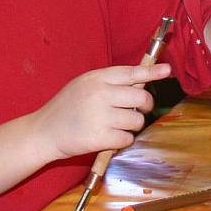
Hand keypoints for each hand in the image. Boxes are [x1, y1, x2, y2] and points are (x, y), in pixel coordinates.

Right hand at [29, 63, 170, 160]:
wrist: (43, 131)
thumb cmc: (67, 106)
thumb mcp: (84, 84)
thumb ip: (110, 82)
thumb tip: (141, 83)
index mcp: (97, 78)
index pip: (131, 73)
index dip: (151, 72)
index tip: (167, 70)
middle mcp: (100, 94)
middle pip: (141, 98)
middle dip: (145, 106)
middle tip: (138, 110)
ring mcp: (100, 116)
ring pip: (137, 121)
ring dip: (132, 126)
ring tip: (116, 125)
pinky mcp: (99, 138)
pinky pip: (127, 139)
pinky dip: (122, 140)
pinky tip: (110, 137)